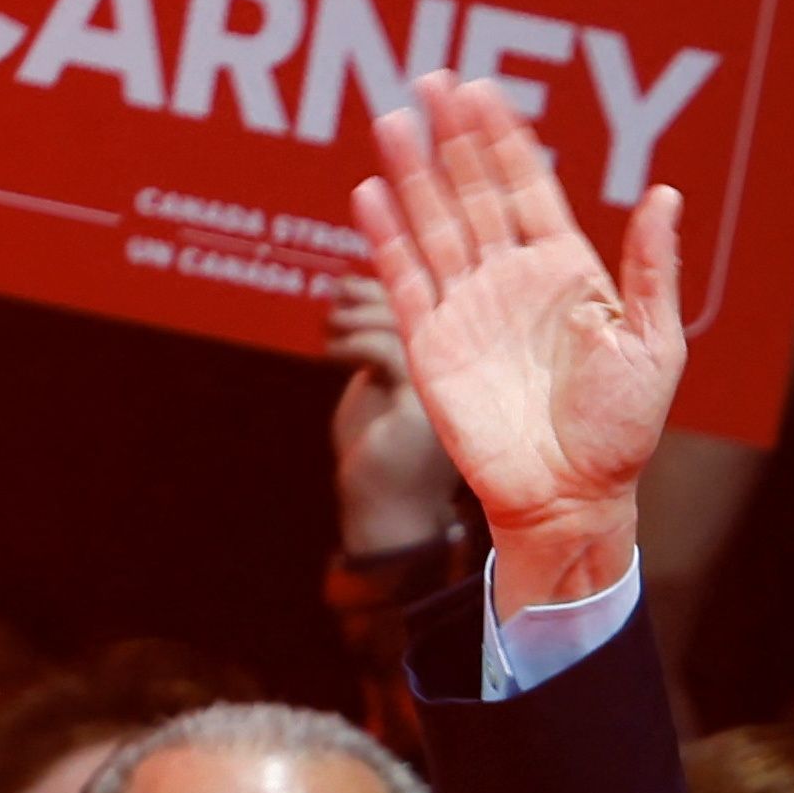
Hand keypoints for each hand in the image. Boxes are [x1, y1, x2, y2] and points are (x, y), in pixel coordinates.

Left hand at [326, 275, 460, 557]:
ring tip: (329, 327)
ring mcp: (449, 389)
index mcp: (459, 370)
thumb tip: (354, 284)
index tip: (349, 285)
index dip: (390, 288)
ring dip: (356, 316)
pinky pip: (389, 349)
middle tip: (335, 299)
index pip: (434, 309)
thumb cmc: (378, 453)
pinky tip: (332, 352)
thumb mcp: (377, 383)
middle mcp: (465, 377)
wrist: (382, 509)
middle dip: (372, 294)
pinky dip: (353, 341)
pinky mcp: (425, 402)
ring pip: (404, 323)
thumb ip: (379, 341)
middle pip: (423, 308)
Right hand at [353, 75, 683, 610]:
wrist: (573, 499)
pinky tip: (370, 191)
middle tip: (430, 78)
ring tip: (392, 117)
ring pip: (434, 224)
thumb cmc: (622, 433)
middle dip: (452, 138)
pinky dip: (385, 237)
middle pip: (473, 193)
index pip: (528, 190)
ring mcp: (469, 309)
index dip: (505, 140)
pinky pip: (405, 280)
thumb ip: (652, 270)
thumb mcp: (654, 347)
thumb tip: (666, 194)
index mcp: (566, 274)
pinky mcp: (433, 346)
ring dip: (412, 173)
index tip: (486, 89)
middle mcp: (512, 282)